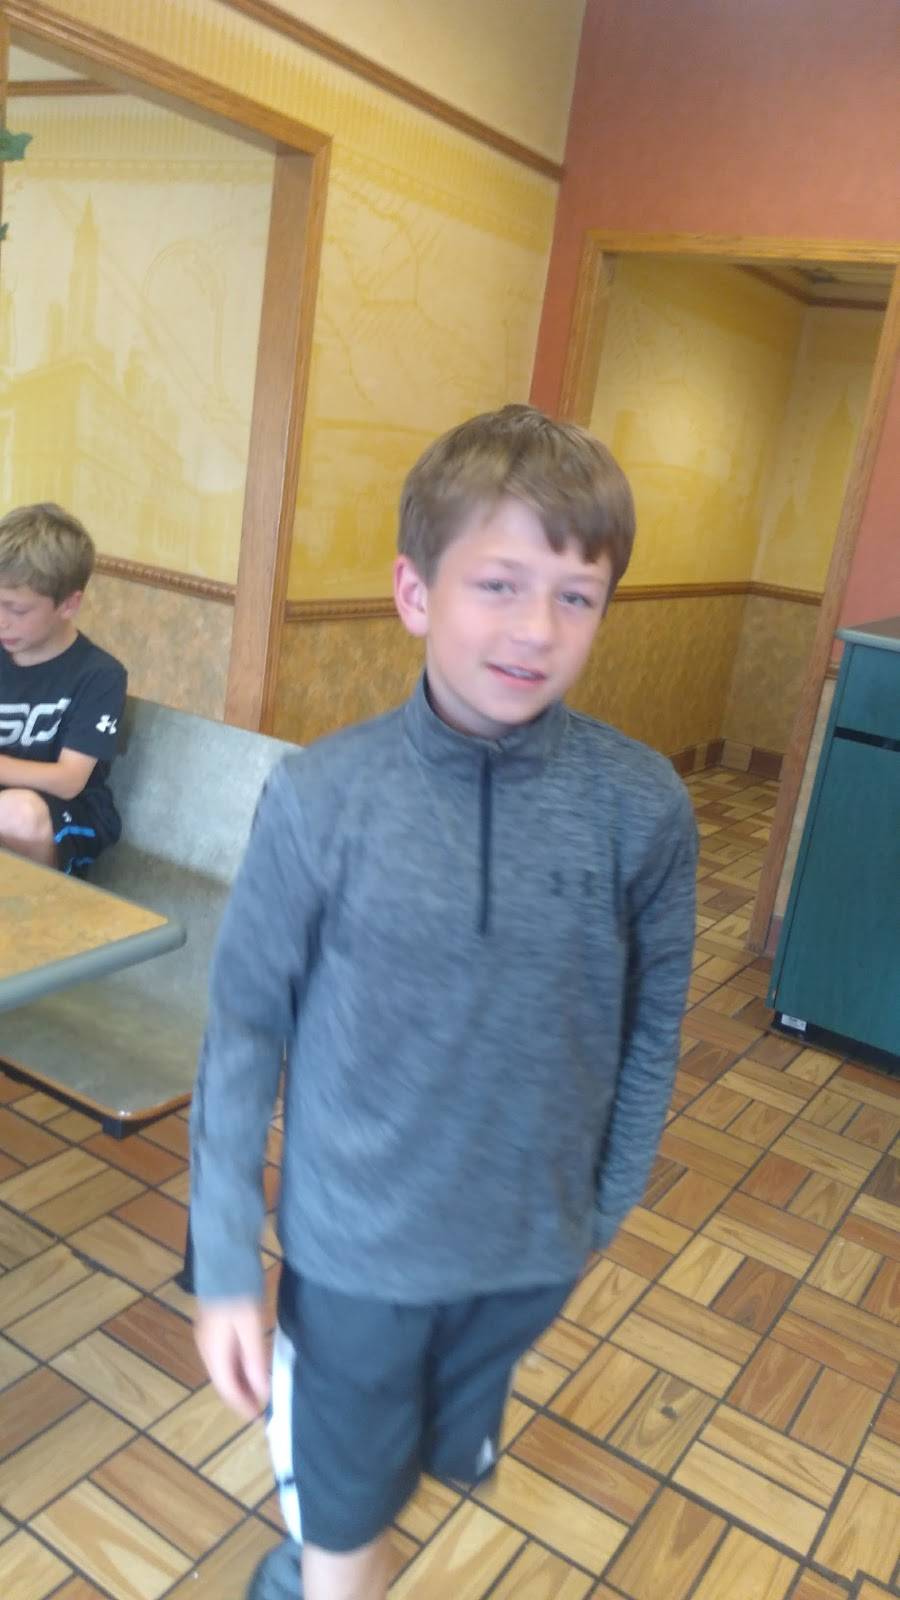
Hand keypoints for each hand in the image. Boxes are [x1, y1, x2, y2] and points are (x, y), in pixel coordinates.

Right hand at [194, 1298, 269, 1419]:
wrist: (224, 1258)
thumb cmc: (240, 1293)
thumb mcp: (251, 1327)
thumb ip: (255, 1360)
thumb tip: (261, 1392)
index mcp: (213, 1352)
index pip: (227, 1389)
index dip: (242, 1405)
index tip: (258, 1417)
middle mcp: (206, 1348)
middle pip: (223, 1380)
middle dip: (242, 1395)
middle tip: (262, 1405)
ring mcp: (207, 1336)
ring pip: (224, 1368)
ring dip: (241, 1381)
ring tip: (260, 1388)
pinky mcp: (213, 1326)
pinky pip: (225, 1355)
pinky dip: (238, 1365)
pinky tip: (252, 1364)